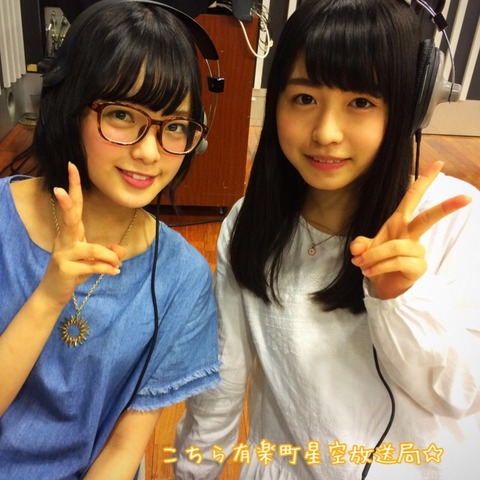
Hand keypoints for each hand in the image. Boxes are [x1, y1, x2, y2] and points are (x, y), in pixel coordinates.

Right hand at [40, 162, 124, 305]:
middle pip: (69, 217)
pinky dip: (108, 269)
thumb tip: (120, 251)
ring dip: (110, 257)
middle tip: (59, 189)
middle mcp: (65, 240)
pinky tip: (115, 272)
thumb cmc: (75, 270)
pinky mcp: (65, 269)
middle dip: (67, 203)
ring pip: (92, 248)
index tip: (73, 166)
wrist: (54, 293)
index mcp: (72, 233)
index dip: (74, 186)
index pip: (74, 205)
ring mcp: (63, 254)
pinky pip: (93, 266)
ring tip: (118, 264)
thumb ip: (109, 252)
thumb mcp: (94, 259)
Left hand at [350, 161, 470, 298]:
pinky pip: (397, 262)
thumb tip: (357, 249)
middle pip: (428, 218)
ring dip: (373, 256)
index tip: (438, 163)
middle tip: (466, 198)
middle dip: (445, 207)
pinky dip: (378, 266)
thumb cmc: (377, 260)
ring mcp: (417, 251)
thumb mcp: (365, 249)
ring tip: (361, 264)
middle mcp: (410, 234)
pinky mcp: (417, 267)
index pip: (412, 197)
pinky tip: (369, 272)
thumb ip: (360, 245)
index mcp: (399, 222)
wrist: (381, 285)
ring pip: (395, 247)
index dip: (424, 180)